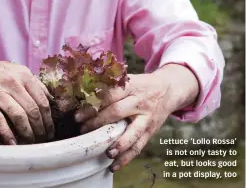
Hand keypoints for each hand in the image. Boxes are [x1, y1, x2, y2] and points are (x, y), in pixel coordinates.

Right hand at [0, 55, 54, 144]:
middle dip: (40, 127)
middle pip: (33, 109)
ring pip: (19, 116)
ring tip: (31, 142)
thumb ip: (33, 83)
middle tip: (43, 138)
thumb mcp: (16, 71)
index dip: (48, 117)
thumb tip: (51, 99)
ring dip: (27, 132)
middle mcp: (13, 82)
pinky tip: (13, 143)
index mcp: (24, 75)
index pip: (42, 99)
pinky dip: (7, 134)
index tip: (50, 129)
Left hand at [74, 64, 198, 171]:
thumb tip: (83, 94)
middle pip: (117, 112)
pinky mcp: (151, 130)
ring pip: (132, 132)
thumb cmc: (140, 85)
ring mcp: (146, 117)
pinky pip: (139, 146)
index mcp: (130, 86)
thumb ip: (110, 87)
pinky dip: (127, 157)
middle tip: (83, 130)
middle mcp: (138, 101)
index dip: (92, 105)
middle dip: (98, 122)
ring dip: (118, 144)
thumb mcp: (127, 80)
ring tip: (106, 152)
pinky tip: (115, 165)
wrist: (168, 89)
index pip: (109, 95)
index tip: (78, 115)